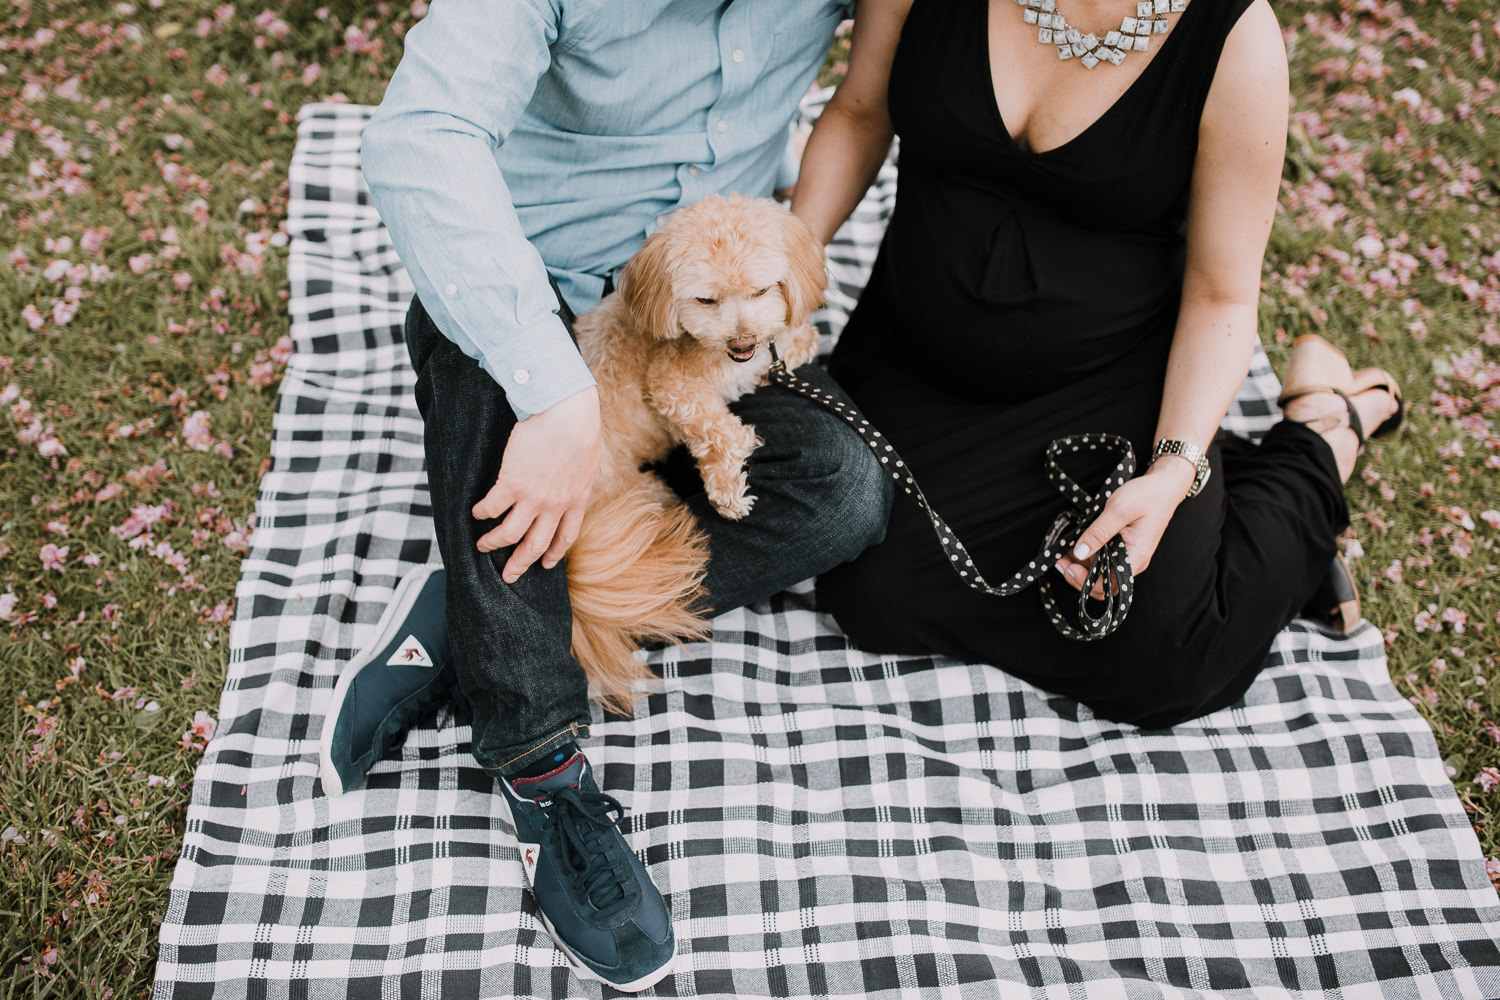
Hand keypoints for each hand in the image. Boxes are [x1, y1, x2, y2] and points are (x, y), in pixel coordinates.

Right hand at [472, 387, 600, 583]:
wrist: (566, 413)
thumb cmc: (580, 428)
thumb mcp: (588, 460)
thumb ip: (578, 478)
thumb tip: (572, 480)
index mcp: (577, 500)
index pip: (565, 536)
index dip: (554, 553)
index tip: (546, 563)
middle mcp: (555, 506)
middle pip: (536, 545)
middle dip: (520, 563)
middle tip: (509, 575)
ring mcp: (533, 498)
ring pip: (509, 533)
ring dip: (493, 542)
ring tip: (482, 545)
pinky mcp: (511, 485)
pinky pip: (491, 508)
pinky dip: (481, 514)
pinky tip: (475, 513)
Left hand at [1053, 459, 1194, 598]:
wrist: (1163, 486)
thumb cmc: (1147, 495)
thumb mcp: (1119, 509)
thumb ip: (1099, 532)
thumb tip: (1080, 552)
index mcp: (1135, 557)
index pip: (1110, 585)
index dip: (1087, 582)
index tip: (1070, 567)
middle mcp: (1131, 562)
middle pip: (1102, 584)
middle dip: (1078, 577)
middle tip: (1060, 562)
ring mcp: (1126, 556)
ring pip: (1099, 572)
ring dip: (1079, 567)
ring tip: (1062, 553)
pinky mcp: (1120, 548)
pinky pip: (1101, 560)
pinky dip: (1085, 557)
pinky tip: (1072, 547)